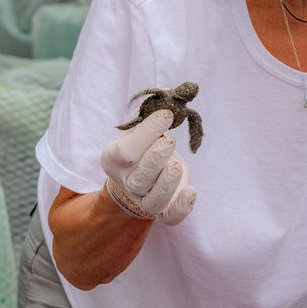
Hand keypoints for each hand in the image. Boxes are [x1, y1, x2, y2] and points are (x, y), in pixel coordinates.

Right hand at [100, 109, 196, 225]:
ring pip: (155, 200)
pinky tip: (191, 190)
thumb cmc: (141, 142)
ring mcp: (145, 199)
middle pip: (140, 178)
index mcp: (114, 158)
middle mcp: (128, 182)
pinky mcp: (164, 210)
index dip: (147, 132)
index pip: (127, 150)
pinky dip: (182, 207)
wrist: (138, 172)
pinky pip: (171, 217)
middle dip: (155, 158)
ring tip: (177, 165)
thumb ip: (157, 107)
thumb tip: (186, 90)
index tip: (167, 115)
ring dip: (168, 182)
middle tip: (169, 141)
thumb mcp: (142, 123)